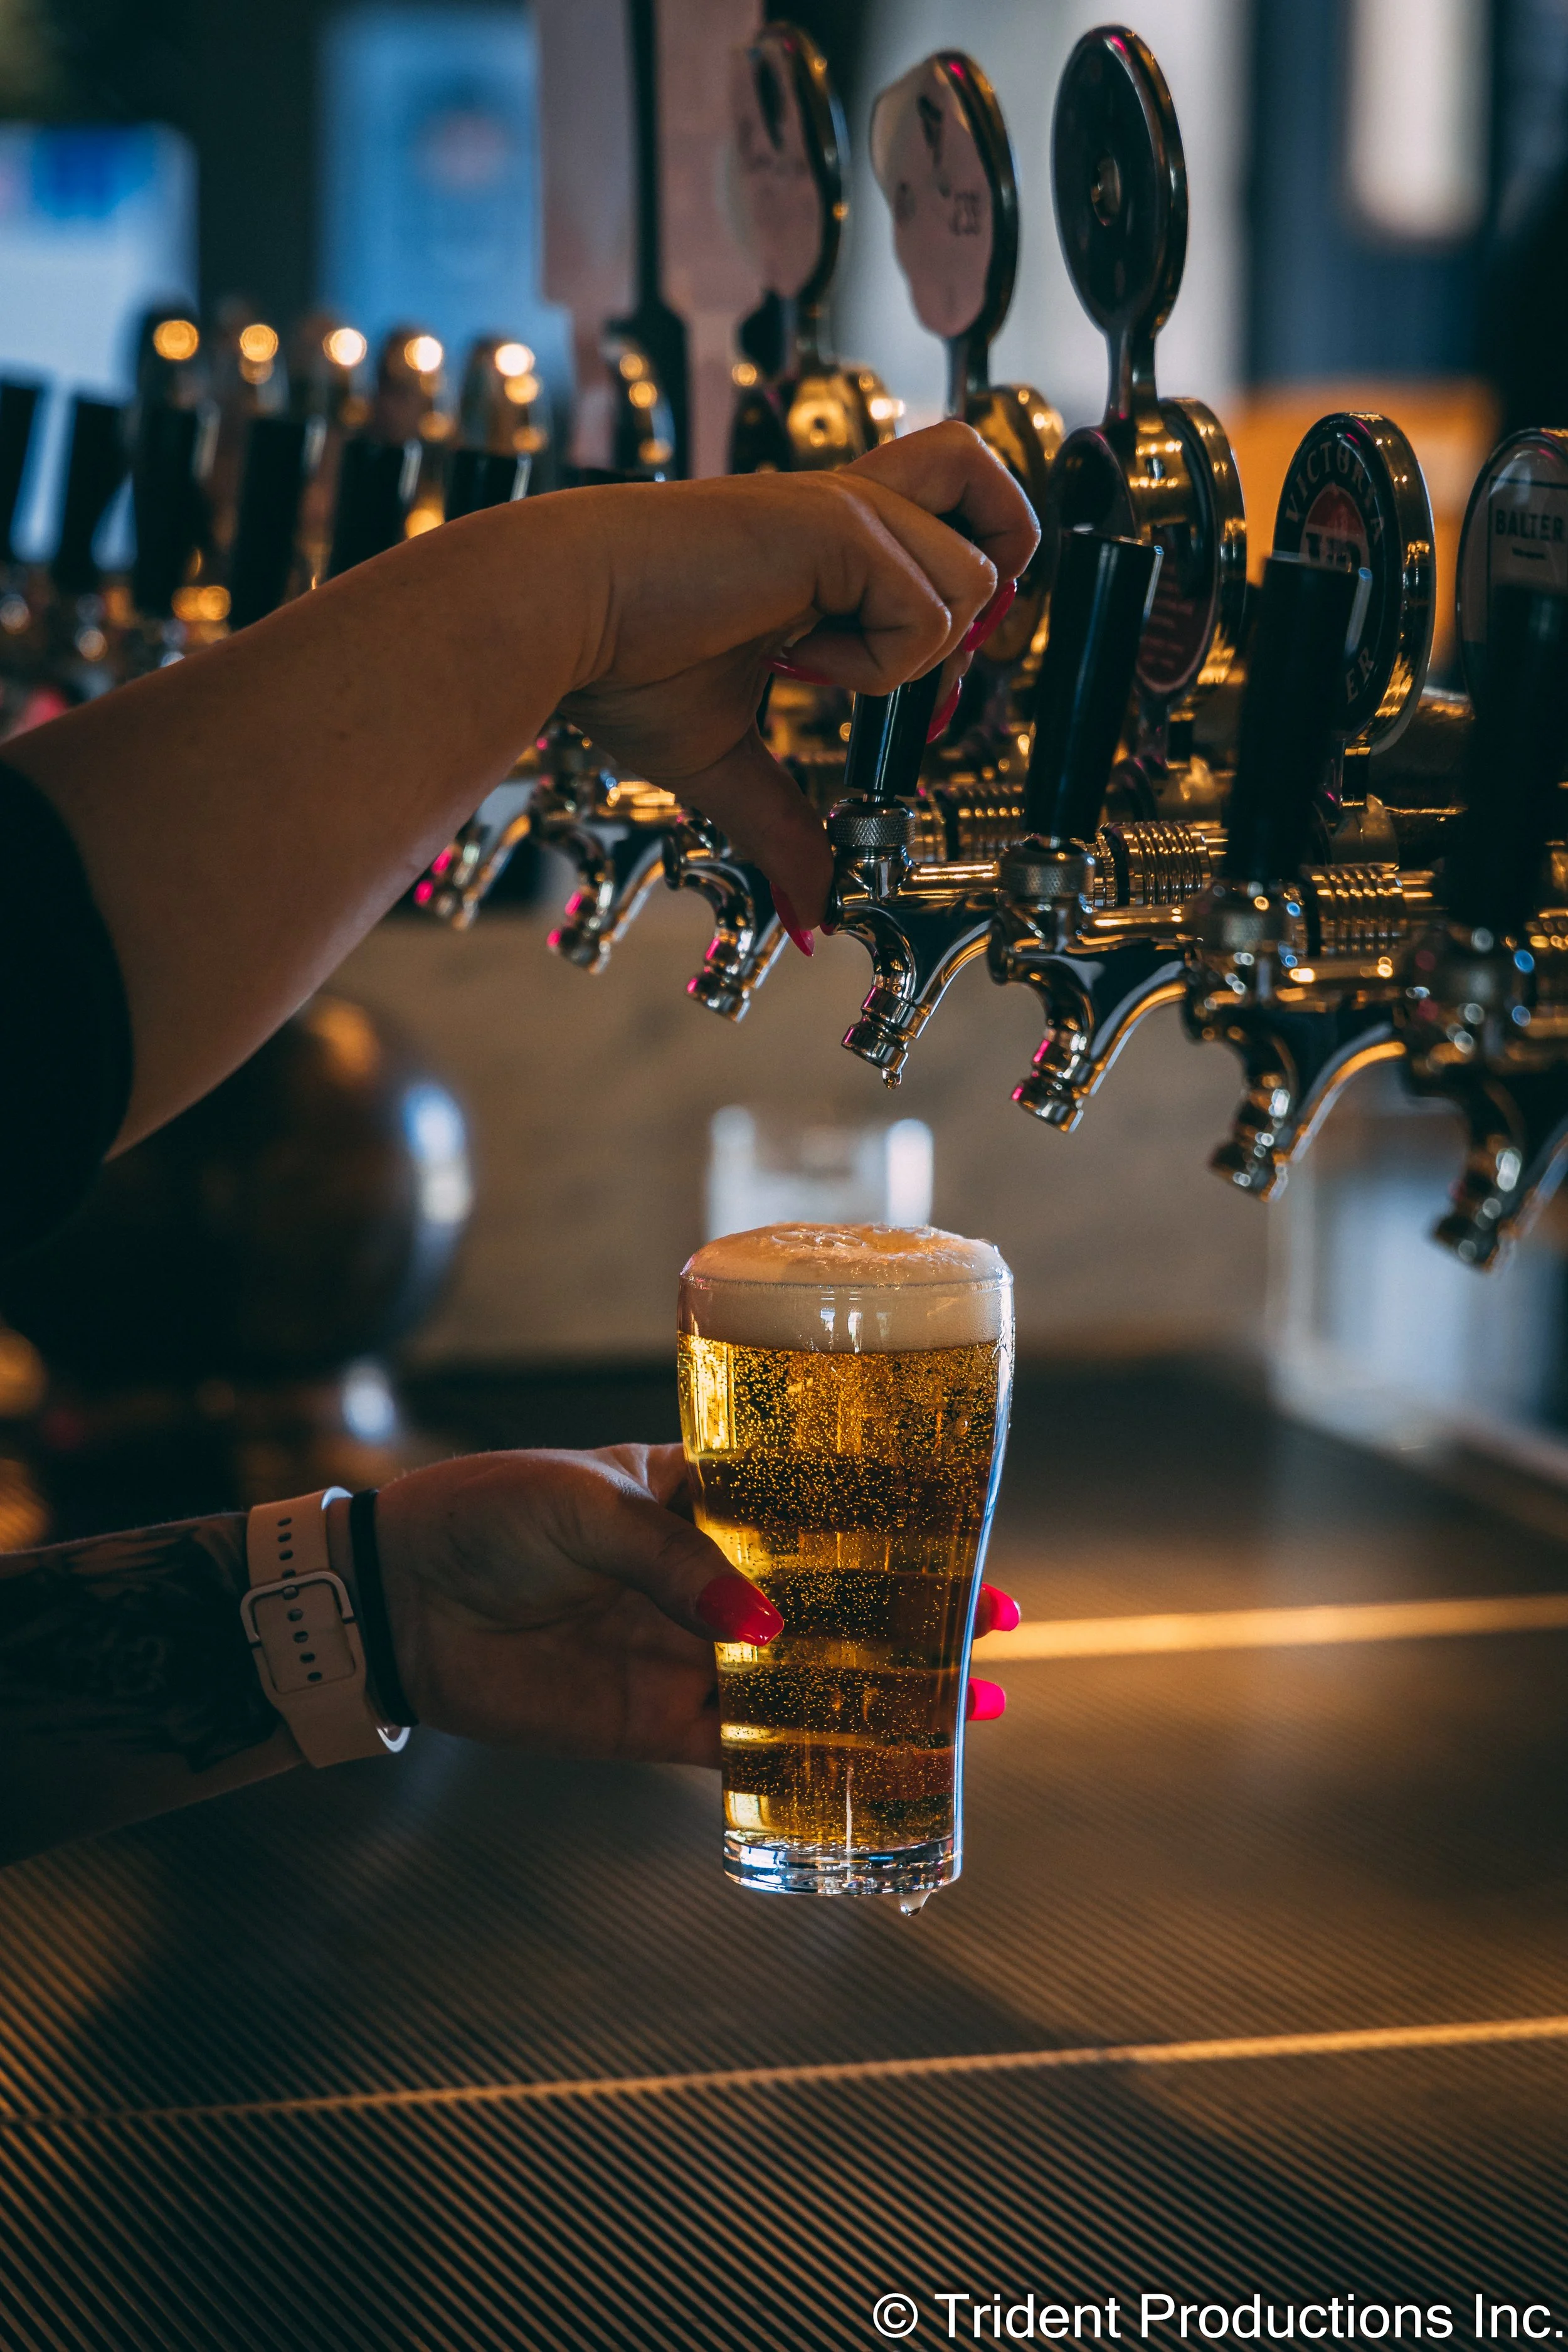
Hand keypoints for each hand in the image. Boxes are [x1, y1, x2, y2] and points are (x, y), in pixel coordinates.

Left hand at [374, 1442, 1015, 1765]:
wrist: (399, 1597)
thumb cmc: (487, 1515)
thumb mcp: (586, 1503)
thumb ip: (675, 1560)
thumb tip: (763, 1628)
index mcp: (699, 1495)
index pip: (812, 1507)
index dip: (886, 1522)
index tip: (961, 1533)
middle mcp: (708, 1577)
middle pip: (828, 1599)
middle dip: (909, 1615)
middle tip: (992, 1630)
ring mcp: (688, 1652)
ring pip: (803, 1679)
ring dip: (879, 1693)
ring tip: (966, 1707)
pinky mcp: (654, 1724)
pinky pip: (742, 1747)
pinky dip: (802, 1757)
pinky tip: (868, 1762)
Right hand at [558, 422, 1039, 928]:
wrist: (556, 620)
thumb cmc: (615, 665)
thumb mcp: (721, 758)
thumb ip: (782, 825)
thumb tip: (812, 915)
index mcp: (829, 538)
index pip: (952, 504)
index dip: (966, 588)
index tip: (882, 674)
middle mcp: (849, 506)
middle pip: (995, 482)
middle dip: (992, 583)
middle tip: (902, 654)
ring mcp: (848, 508)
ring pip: (975, 581)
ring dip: (905, 656)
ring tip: (810, 662)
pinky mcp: (837, 525)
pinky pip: (925, 615)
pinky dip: (874, 666)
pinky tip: (792, 652)